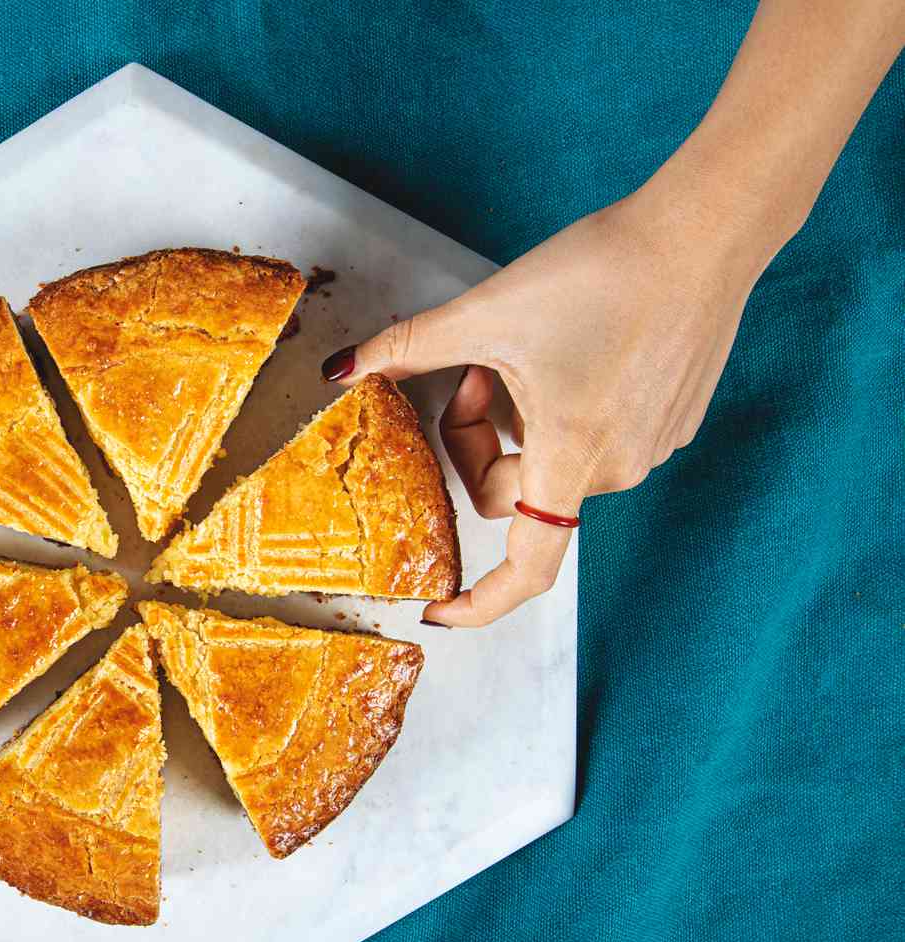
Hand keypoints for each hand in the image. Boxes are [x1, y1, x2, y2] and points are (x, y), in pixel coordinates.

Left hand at [325, 177, 781, 626]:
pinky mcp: (673, 423)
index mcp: (570, 460)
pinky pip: (595, 438)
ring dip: (521, 419)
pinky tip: (577, 345)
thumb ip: (406, 349)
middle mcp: (617, 470)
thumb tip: (339, 369)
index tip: (437, 610)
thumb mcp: (486, 313)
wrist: (704, 230)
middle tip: (476, 367)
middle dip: (477, 438)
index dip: (477, 602)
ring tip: (530, 348)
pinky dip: (565, 405)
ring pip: (551, 460)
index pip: (525, 569)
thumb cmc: (601, 272)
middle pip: (514, 490)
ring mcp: (651, 449)